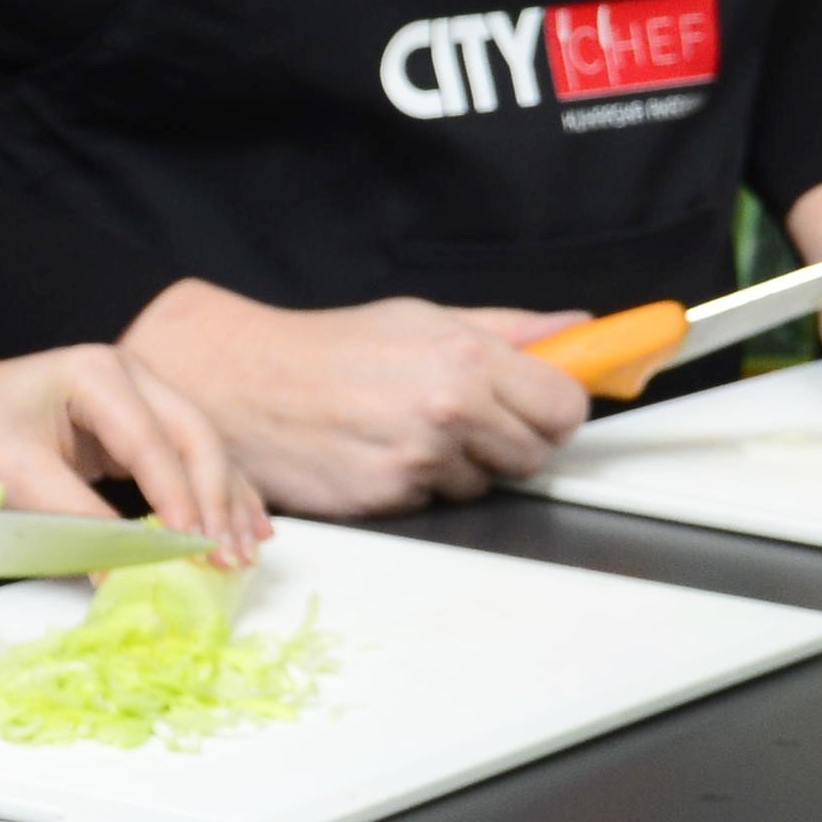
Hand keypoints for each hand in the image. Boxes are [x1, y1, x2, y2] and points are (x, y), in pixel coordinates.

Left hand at [0, 343, 265, 553]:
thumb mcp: (13, 478)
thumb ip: (76, 524)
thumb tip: (127, 574)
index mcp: (98, 374)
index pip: (153, 442)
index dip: (178, 498)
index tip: (192, 549)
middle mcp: (132, 376)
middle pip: (196, 438)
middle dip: (218, 501)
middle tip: (230, 556)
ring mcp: (141, 397)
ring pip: (204, 449)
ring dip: (229, 501)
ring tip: (248, 551)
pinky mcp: (139, 425)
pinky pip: (190, 460)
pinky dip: (218, 494)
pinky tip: (249, 525)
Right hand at [123, 280, 595, 513]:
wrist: (244, 384)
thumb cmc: (333, 348)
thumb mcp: (424, 318)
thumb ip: (509, 329)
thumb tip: (576, 327)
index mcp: (468, 358)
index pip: (565, 407)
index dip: (555, 412)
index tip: (538, 409)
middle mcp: (450, 410)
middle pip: (535, 454)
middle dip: (510, 441)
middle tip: (463, 419)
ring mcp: (419, 459)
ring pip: (485, 484)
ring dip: (460, 467)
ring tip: (407, 430)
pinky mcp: (388, 498)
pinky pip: (434, 503)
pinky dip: (416, 485)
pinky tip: (380, 453)